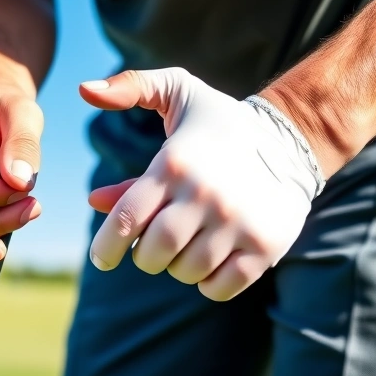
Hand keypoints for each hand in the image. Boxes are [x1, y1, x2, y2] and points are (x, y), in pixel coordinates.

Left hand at [81, 68, 319, 300]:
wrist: (291, 140)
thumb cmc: (219, 122)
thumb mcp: (177, 91)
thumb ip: (130, 88)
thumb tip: (84, 91)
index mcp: (173, 164)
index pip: (124, 220)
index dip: (105, 247)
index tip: (101, 258)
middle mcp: (204, 195)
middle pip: (152, 253)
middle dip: (144, 256)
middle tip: (152, 247)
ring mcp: (237, 223)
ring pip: (185, 271)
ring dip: (178, 266)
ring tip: (186, 246)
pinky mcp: (264, 246)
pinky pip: (220, 287)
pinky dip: (208, 283)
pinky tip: (210, 261)